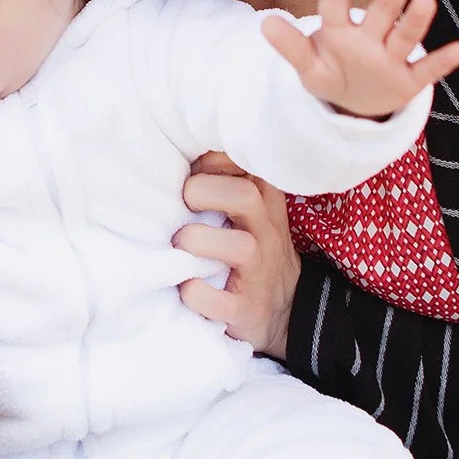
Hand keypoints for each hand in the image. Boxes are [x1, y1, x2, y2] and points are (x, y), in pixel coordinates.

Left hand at [175, 152, 299, 358]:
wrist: (284, 310)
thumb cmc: (250, 246)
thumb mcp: (250, 209)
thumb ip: (225, 179)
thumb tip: (174, 148)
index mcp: (264, 200)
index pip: (244, 162)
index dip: (210, 161)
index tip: (191, 171)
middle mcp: (266, 231)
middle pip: (246, 195)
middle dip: (204, 192)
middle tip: (184, 205)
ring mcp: (260, 271)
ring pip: (240, 246)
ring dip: (198, 241)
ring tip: (180, 245)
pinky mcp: (246, 308)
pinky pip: (221, 300)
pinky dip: (197, 294)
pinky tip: (186, 287)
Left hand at [262, 0, 458, 119]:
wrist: (357, 104)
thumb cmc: (333, 73)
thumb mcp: (308, 65)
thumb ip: (291, 46)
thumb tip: (265, 23)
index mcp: (339, 32)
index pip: (334, 4)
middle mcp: (369, 39)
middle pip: (382, 12)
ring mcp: (390, 58)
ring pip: (403, 37)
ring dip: (415, 21)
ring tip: (427, 1)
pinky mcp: (407, 81)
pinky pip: (425, 71)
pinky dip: (440, 63)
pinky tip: (458, 50)